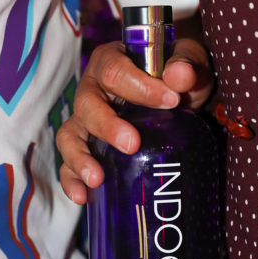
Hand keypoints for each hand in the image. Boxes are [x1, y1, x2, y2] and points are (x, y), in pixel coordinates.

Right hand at [57, 34, 213, 203]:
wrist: (176, 97)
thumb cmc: (176, 76)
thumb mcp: (187, 63)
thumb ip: (187, 65)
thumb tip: (180, 76)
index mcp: (112, 62)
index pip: (115, 71)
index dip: (139, 86)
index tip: (171, 100)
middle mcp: (92, 89)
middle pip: (87, 105)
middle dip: (106, 127)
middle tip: (132, 145)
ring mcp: (86, 121)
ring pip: (70, 135)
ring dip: (80, 158)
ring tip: (96, 179)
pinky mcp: (87, 148)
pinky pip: (70, 164)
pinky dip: (72, 180)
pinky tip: (82, 196)